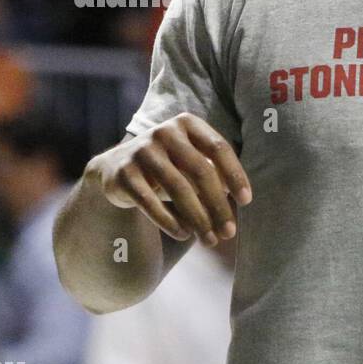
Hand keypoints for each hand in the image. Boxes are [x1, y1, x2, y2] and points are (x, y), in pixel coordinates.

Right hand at [86, 113, 250, 245]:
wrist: (116, 167)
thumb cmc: (170, 165)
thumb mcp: (193, 162)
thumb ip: (216, 174)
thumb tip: (241, 199)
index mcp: (187, 124)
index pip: (219, 148)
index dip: (235, 174)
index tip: (246, 201)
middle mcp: (164, 132)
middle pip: (201, 171)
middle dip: (218, 205)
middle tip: (229, 232)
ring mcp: (141, 151)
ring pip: (178, 188)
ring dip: (198, 218)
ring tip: (210, 240)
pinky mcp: (123, 173)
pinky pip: (150, 201)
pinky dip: (169, 221)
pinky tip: (183, 235)